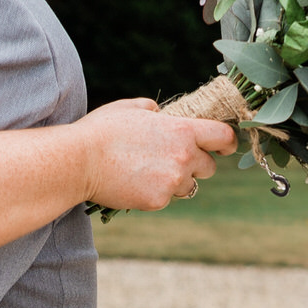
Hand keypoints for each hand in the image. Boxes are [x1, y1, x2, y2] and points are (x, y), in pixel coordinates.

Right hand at [78, 99, 237, 210]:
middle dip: (196, 165)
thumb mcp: (130, 108)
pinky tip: (132, 183)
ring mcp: (172, 181)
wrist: (79, 160)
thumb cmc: (102, 130)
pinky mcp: (157, 200)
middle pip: (209, 167)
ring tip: (146, 173)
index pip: (223, 137)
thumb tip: (160, 114)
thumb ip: (153, 109)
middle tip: (171, 162)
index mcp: (182, 131)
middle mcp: (184, 157)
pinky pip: (165, 199)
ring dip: (175, 181)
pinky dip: (154, 193)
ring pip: (188, 186)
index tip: (225, 147)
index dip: (228, 142)